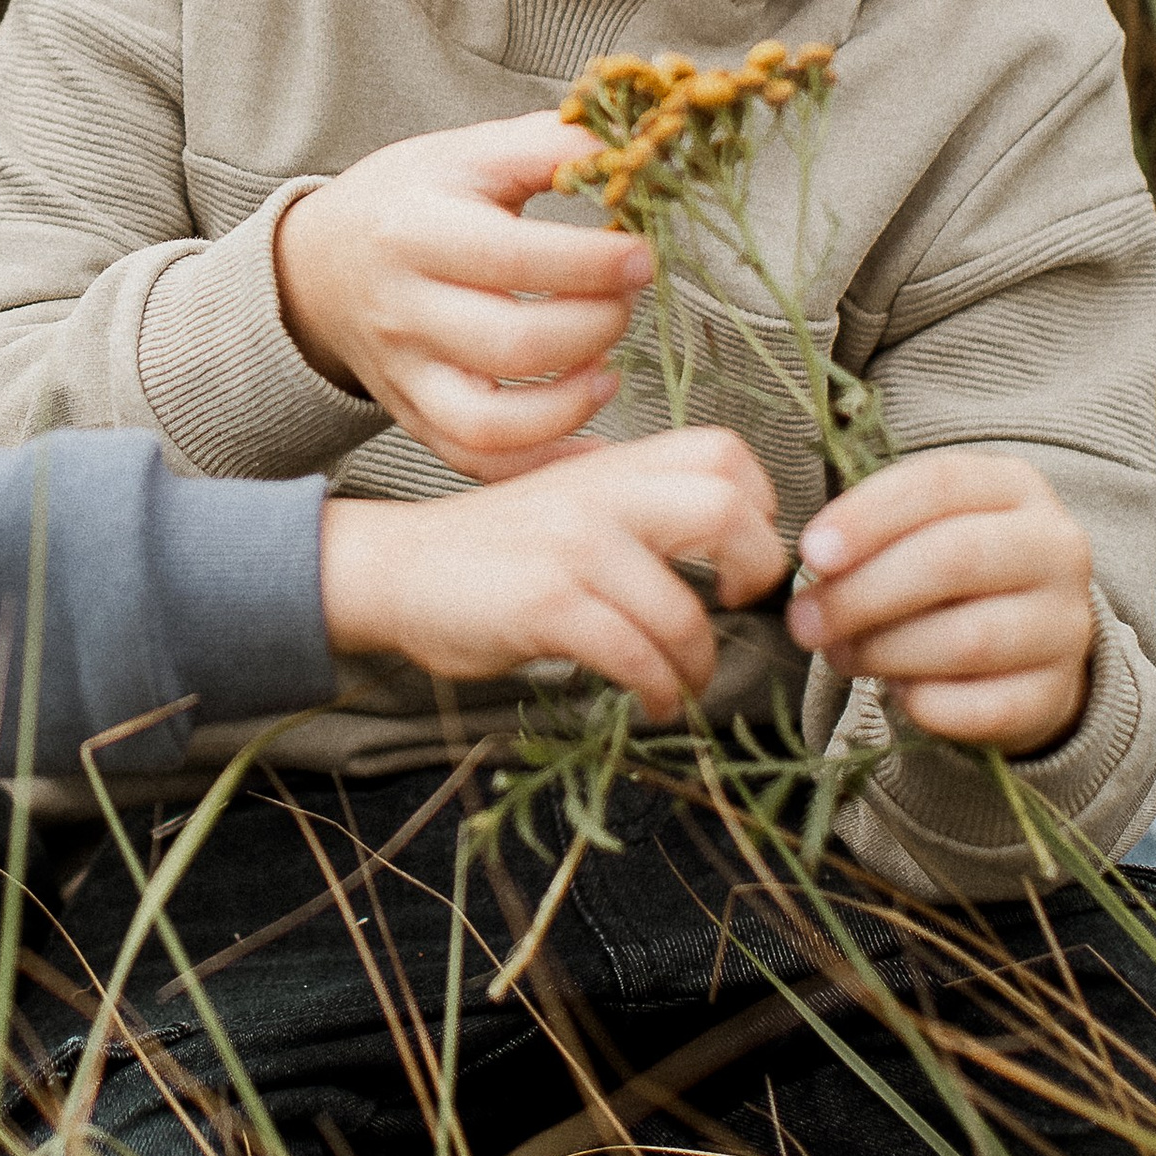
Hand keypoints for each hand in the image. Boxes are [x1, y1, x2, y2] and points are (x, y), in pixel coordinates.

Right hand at [273, 111, 655, 477]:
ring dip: (570, 405)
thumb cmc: (407, 202)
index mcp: (413, 232)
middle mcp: (403, 311)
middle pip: (511, 344)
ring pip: (490, 423)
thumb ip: (545, 147)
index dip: (591, 263)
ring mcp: (405, 375)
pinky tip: (592, 441)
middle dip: (595, 326)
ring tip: (608, 370)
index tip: (641, 256)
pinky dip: (543, 464)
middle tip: (626, 301)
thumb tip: (631, 150)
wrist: (319, 267)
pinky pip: (478, 462)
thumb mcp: (463, 153)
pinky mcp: (414, 418)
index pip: (510, 258)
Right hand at [317, 430, 784, 723]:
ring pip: (684, 611)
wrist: (394, 567)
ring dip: (697, 665)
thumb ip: (635, 506)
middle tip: (739, 609)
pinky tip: (653, 703)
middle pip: (728, 507)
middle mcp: (600, 494)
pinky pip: (636, 656)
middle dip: (758, 571)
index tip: (743, 556)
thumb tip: (728, 543)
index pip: (724, 452)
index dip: (761, 504)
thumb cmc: (490, 548)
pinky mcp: (547, 604)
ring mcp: (574, 547)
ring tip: (683, 686)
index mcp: (612, 466)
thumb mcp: (567, 501)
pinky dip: (660, 691)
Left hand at [788, 451, 1094, 753]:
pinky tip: (898, 692)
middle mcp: (1055, 549)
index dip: (868, 516)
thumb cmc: (948, 574)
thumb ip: (872, 533)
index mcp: (1015, 487)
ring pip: (969, 639)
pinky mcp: (1057, 693)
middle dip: (864, 593)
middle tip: (805, 621)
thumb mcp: (918, 529)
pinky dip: (925, 703)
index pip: (939, 483)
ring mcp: (1066, 624)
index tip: (811, 553)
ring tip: (840, 655)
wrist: (1023, 646)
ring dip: (885, 651)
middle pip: (954, 559)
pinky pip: (984, 707)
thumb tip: (818, 563)